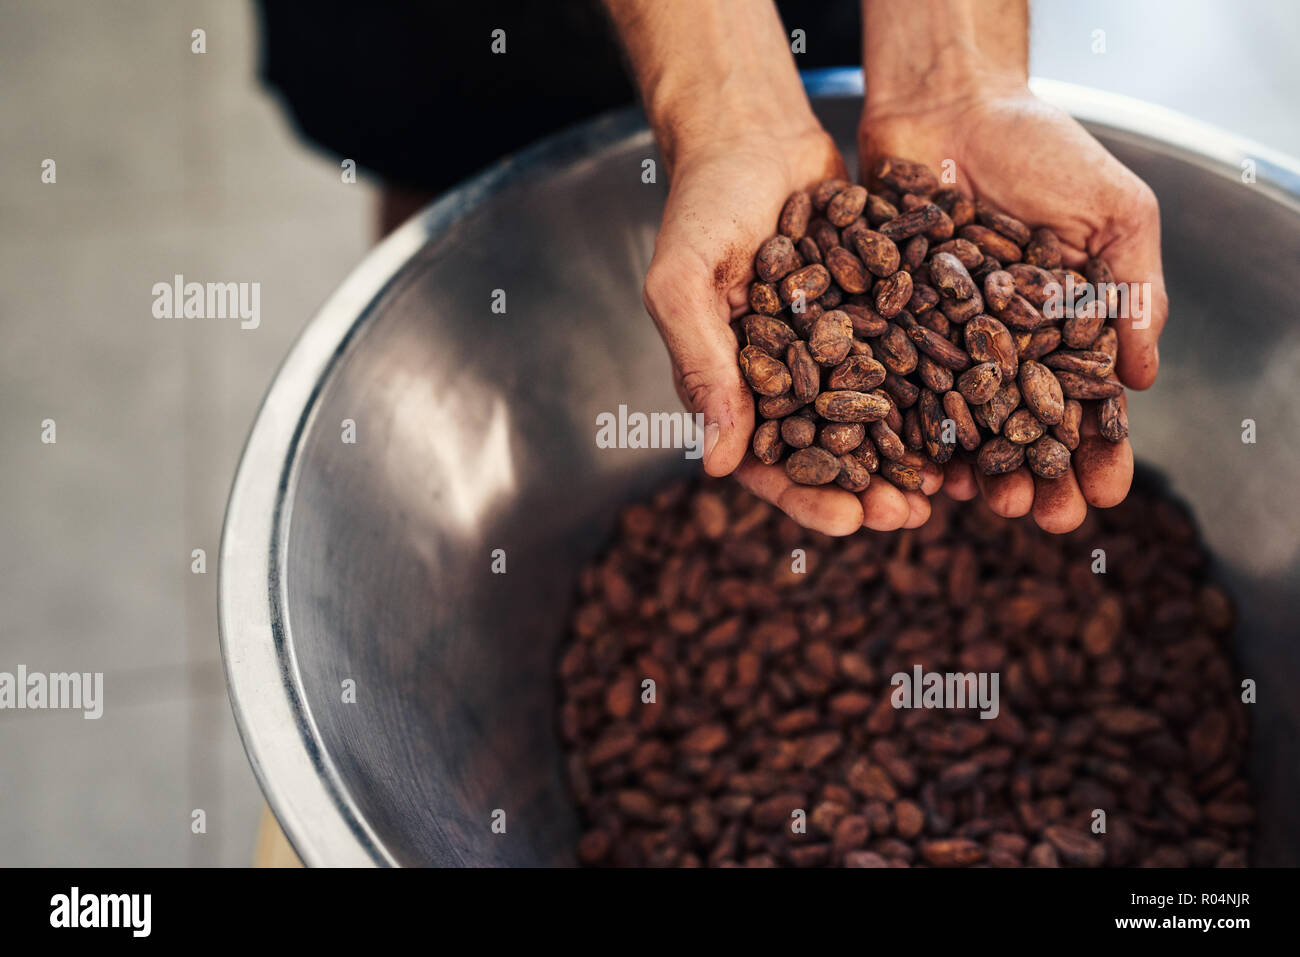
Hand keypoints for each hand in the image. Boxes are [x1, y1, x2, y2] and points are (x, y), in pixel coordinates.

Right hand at [644, 129, 941, 535]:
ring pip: (877, 414)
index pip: (767, 462)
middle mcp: (785, 376)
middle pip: (830, 449)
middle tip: (911, 514)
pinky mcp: (873, 311)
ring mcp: (832, 346)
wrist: (752, 132)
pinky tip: (975, 408)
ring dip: (909, 452)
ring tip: (950, 482)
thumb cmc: (702, 204)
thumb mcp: (684, 282)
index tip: (851, 522)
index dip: (807, 496)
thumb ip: (701, 365)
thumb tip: (718, 462)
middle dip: (870, 487)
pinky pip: (908, 358)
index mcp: (732, 383)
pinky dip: (937, 386)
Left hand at [860, 88, 1166, 532]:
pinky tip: (920, 468)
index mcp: (1065, 327)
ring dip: (976, 468)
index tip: (1105, 492)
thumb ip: (1133, 288)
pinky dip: (909, 430)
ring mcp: (944, 341)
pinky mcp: (889, 327)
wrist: (949, 103)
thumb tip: (1145, 376)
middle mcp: (1003, 345)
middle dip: (1037, 475)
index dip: (1097, 450)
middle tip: (1045, 517)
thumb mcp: (1113, 208)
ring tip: (987, 504)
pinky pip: (898, 389)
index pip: (1085, 403)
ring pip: (961, 422)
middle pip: (1021, 427)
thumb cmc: (1042, 147)